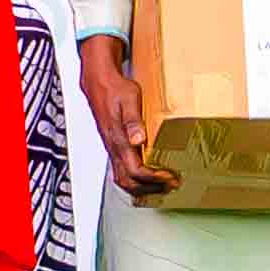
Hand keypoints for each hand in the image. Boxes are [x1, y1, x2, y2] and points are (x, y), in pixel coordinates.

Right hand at [81, 40, 172, 198]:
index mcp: (118, 139)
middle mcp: (113, 147)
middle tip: (169, 185)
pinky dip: (135, 179)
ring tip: (161, 184)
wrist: (99, 82)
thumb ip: (133, 120)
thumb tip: (138, 139)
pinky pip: (121, 171)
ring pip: (123, 179)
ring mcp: (112, 148)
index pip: (135, 170)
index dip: (153, 178)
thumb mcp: (129, 99)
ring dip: (142, 187)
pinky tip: (147, 175)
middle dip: (150, 188)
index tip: (169, 176)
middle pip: (128, 181)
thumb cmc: (115, 89)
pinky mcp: (113, 145)